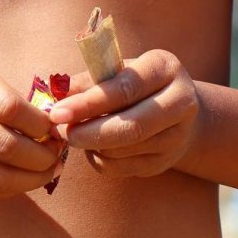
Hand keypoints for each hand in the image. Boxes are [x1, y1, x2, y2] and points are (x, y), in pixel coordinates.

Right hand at [0, 53, 64, 199]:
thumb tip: (43, 121)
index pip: (8, 106)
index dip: (40, 123)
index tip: (56, 125)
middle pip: (3, 146)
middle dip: (41, 156)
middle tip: (59, 152)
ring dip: (29, 180)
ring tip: (48, 170)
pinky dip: (6, 189)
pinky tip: (22, 179)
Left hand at [48, 50, 199, 178]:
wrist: (178, 108)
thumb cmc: (138, 81)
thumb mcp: (119, 68)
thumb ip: (90, 79)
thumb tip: (57, 92)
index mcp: (165, 68)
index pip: (124, 89)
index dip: (88, 103)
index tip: (58, 111)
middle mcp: (180, 103)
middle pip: (131, 127)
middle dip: (89, 132)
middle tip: (60, 131)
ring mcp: (176, 137)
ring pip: (125, 150)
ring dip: (91, 145)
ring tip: (72, 133)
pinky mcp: (165, 162)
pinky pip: (123, 168)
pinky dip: (99, 159)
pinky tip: (90, 146)